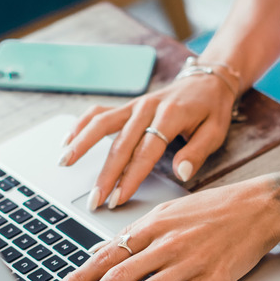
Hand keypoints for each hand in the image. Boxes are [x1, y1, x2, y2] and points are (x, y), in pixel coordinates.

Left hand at [47, 177, 279, 280]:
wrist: (259, 205)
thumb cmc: (213, 208)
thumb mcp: (167, 212)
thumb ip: (135, 233)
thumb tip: (102, 250)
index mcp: (152, 226)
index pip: (106, 255)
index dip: (79, 276)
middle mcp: (166, 243)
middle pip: (119, 275)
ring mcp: (190, 261)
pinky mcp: (215, 276)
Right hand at [58, 73, 235, 209]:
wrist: (207, 80)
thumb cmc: (211, 110)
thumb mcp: (215, 132)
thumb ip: (197, 153)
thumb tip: (181, 174)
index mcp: (170, 116)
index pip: (145, 152)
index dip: (130, 177)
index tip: (118, 198)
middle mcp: (147, 108)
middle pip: (120, 144)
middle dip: (105, 175)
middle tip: (95, 200)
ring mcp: (134, 105)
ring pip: (102, 124)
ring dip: (82, 144)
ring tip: (64, 163)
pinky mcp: (127, 105)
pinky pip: (99, 113)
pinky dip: (81, 125)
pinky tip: (67, 141)